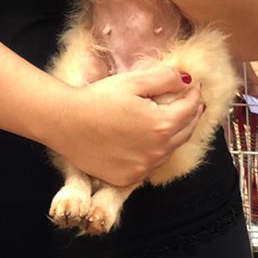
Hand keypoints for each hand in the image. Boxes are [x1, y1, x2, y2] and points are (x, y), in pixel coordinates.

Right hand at [47, 64, 203, 187]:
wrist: (64, 123)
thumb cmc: (96, 99)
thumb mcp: (132, 81)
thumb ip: (164, 78)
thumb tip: (186, 79)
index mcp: (162, 124)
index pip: (190, 108)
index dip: (194, 94)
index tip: (193, 86)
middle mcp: (157, 151)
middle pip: (186, 131)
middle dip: (190, 115)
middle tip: (190, 103)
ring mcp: (143, 168)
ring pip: (169, 150)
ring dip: (173, 135)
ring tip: (168, 120)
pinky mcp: (128, 178)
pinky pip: (149, 165)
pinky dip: (153, 153)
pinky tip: (145, 141)